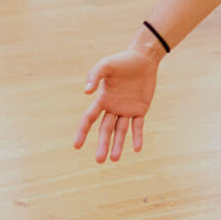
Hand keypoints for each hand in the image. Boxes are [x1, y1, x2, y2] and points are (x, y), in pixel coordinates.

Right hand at [75, 48, 157, 162]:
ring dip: (118, 145)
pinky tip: (137, 148)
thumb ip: (94, 76)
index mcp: (102, 99)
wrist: (143, 58)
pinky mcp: (140, 109)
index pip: (89, 119)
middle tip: (100, 161)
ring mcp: (126, 110)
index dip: (82, 132)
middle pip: (105, 130)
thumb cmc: (122, 61)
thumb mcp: (106, 65)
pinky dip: (137, 137)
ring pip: (120, 131)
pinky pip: (138, 126)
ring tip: (114, 159)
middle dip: (102, 144)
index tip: (77, 146)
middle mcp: (113, 107)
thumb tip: (86, 92)